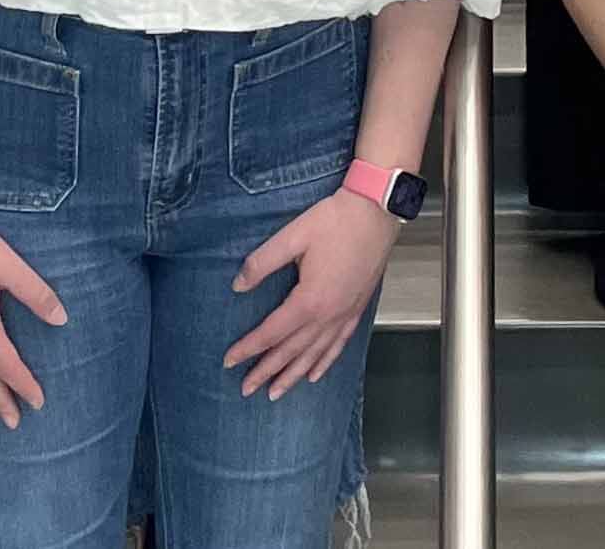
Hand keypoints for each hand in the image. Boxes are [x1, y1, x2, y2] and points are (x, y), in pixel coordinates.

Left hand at [223, 188, 401, 399]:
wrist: (375, 212)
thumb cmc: (336, 220)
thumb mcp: (292, 236)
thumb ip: (261, 263)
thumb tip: (238, 285)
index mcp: (310, 300)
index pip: (271, 333)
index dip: (248, 348)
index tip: (229, 361)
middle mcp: (328, 315)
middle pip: (291, 351)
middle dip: (266, 371)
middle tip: (246, 389)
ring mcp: (345, 315)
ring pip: (314, 355)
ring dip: (292, 376)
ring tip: (275, 393)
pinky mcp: (357, 309)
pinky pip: (338, 345)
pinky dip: (324, 363)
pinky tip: (314, 374)